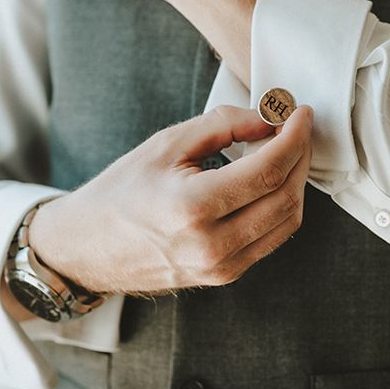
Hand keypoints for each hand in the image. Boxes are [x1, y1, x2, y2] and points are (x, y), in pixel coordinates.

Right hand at [28, 105, 312, 294]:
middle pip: (285, 197)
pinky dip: (281, 206)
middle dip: (300, 156)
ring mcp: (220, 268)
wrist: (88, 246)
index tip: (300, 112)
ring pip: (287, 222)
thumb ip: (222, 125)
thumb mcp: (165, 144)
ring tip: (286, 151)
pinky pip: (271, 239)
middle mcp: (212, 245)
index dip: (294, 137)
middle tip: (296, 127)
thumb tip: (269, 119)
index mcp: (192, 208)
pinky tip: (271, 181)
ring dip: (295, 182)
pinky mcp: (224, 276)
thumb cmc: (120, 191)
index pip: (267, 171)